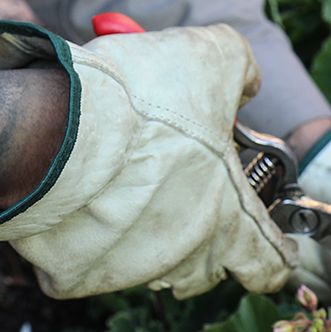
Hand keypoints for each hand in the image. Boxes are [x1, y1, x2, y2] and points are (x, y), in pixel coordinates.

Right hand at [0, 22, 294, 298]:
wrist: (56, 127)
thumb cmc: (144, 100)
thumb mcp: (215, 57)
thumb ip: (243, 72)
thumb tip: (246, 85)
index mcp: (228, 220)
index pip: (269, 263)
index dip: (274, 250)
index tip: (270, 245)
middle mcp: (184, 256)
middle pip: (205, 263)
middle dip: (200, 228)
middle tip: (179, 182)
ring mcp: (128, 270)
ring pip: (149, 259)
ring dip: (144, 226)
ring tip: (126, 177)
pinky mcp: (74, 274)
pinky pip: (88, 258)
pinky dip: (87, 231)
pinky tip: (83, 193)